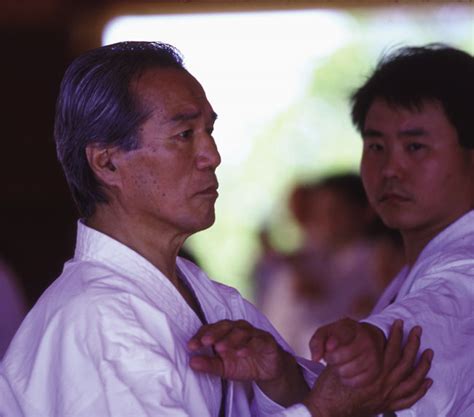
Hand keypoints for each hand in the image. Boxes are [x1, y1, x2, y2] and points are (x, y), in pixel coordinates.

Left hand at [188, 319, 307, 405]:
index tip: (191, 346)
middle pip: (225, 326)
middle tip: (205, 342)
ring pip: (241, 331)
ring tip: (220, 348)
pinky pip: (257, 341)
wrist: (269, 370)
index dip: (200, 336)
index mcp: (225, 332)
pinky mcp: (266, 341)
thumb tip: (191, 363)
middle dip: (214, 333)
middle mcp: (238, 329)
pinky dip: (249, 346)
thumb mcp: (224, 368)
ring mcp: (253, 333)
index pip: (211, 329)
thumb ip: (208, 364)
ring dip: (230, 339)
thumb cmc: (243, 364)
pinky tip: (241, 352)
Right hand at [304, 320, 432, 416]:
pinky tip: (427, 382)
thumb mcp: (337, 359)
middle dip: (413, 343)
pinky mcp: (386, 405)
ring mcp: (387, 396)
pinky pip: (409, 398)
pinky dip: (420, 390)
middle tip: (418, 331)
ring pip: (412, 379)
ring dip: (423, 365)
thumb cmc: (329, 384)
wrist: (328, 408)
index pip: (391, 348)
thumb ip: (349, 348)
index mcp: (372, 369)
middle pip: (405, 361)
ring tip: (429, 353)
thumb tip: (353, 330)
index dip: (397, 334)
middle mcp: (384, 383)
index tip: (400, 323)